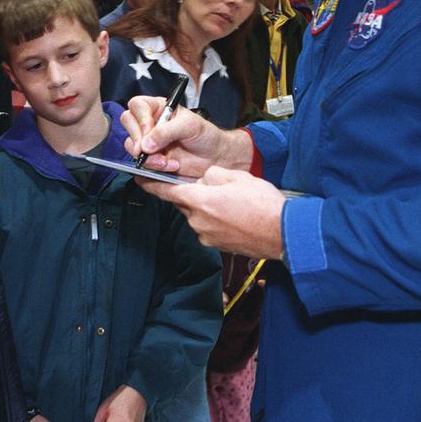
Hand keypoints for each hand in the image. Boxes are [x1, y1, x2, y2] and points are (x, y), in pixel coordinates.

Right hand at [120, 96, 251, 176]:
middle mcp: (150, 123)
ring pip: (131, 145)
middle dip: (139, 139)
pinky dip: (152, 167)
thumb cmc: (206, 135)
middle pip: (128, 124)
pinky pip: (140, 162)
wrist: (215, 157)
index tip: (150, 132)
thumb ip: (166, 131)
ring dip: (147, 156)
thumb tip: (145, 144)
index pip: (137, 105)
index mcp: (159, 108)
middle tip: (151, 150)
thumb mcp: (189, 126)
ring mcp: (148, 142)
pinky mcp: (150, 158)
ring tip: (166, 161)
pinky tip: (169, 167)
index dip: (140, 118)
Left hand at [140, 167, 286, 258]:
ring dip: (208, 208)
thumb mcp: (236, 177)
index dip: (150, 184)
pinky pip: (209, 228)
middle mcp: (198, 221)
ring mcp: (207, 236)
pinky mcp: (218, 246)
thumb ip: (212, 175)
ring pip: (198, 216)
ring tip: (232, 203)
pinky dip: (217, 221)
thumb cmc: (262, 204)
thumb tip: (204, 180)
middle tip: (214, 188)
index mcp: (199, 201)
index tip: (138, 178)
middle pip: (185, 203)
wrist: (283, 233)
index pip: (166, 191)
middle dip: (193, 194)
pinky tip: (235, 216)